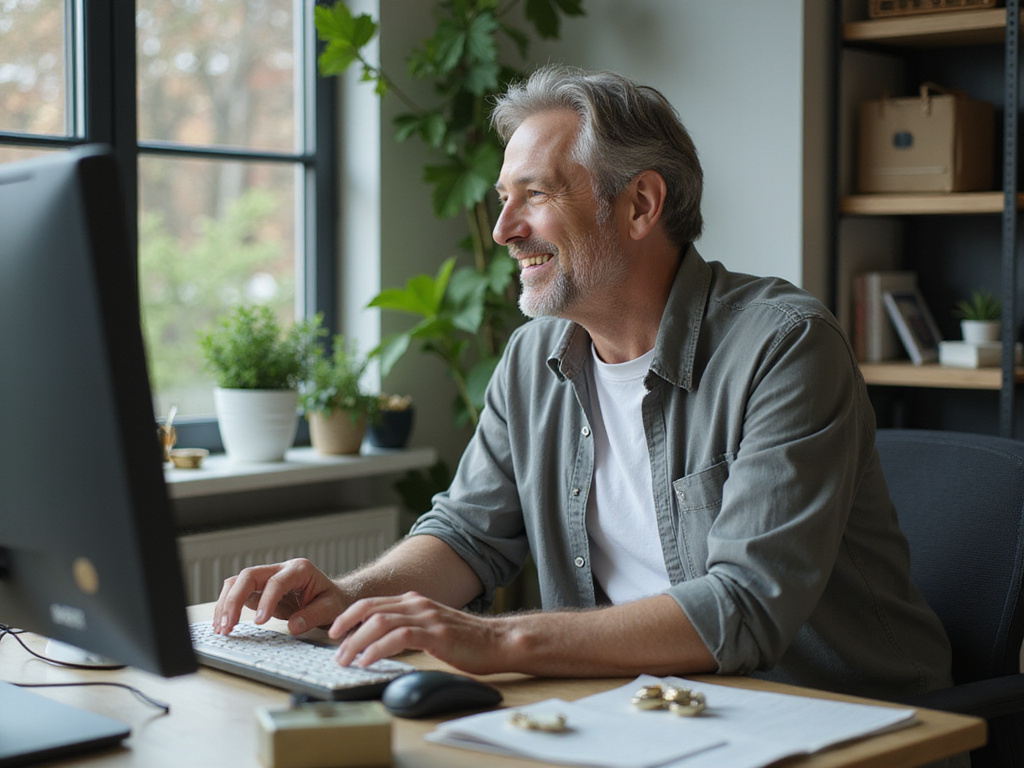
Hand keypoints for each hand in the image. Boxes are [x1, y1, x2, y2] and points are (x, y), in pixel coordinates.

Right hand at [213, 558, 345, 636]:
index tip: (259, 622)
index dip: (266, 601)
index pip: (276, 582)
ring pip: (238, 582)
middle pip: (249, 576)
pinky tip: (223, 624)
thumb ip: (313, 616)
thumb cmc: (332, 600)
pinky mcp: (259, 589)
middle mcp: (280, 569)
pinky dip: (227, 607)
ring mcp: (267, 578)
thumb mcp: (330, 608)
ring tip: (221, 628)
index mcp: (299, 570)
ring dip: (226, 604)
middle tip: (228, 625)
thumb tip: (293, 626)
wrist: (332, 596)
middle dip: (234, 600)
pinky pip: (238, 593)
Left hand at [329, 591, 507, 674]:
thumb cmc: (468, 640)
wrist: (498, 641)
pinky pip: (398, 637)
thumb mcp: (433, 628)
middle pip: (370, 609)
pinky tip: (367, 661)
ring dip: (356, 642)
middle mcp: (418, 604)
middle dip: (346, 629)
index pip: (372, 603)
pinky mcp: (435, 634)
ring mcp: (426, 617)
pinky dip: (377, 649)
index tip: (334, 632)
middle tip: (334, 649)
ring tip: (346, 660)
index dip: (349, 616)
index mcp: (415, 602)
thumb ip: (410, 628)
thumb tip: (382, 644)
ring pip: (380, 622)